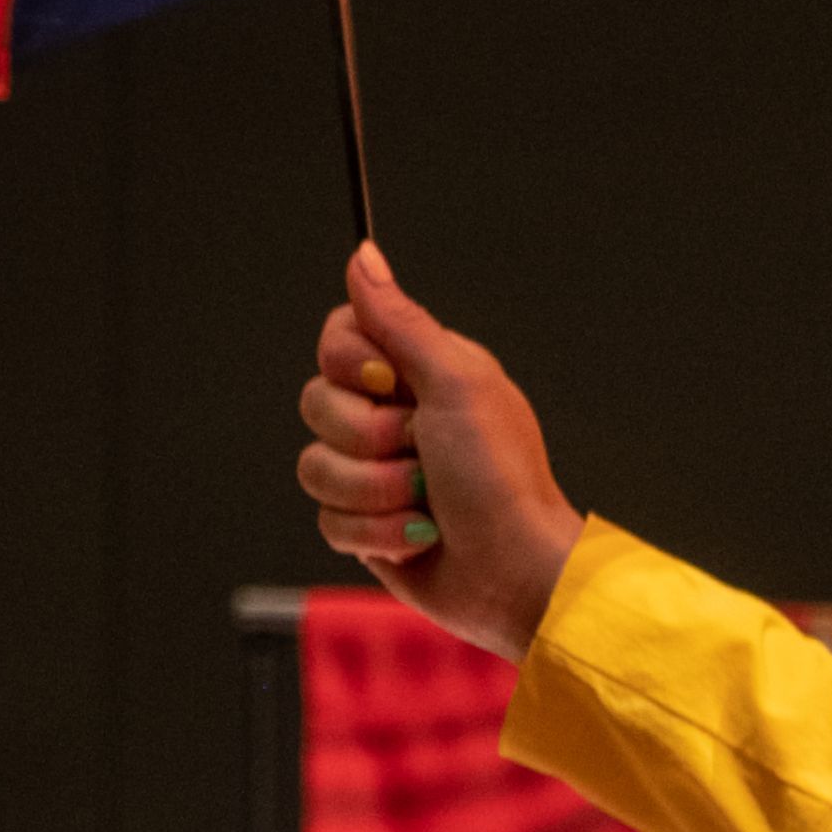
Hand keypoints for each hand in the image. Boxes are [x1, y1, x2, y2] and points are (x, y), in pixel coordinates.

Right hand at [296, 244, 582, 658]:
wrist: (516, 575)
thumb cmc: (503, 481)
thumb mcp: (455, 383)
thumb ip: (400, 321)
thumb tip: (364, 256)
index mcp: (417, 372)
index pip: (338, 339)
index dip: (351, 365)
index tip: (391, 386)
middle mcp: (392, 417)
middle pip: (316, 403)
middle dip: (369, 439)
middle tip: (423, 453)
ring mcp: (376, 473)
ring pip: (316, 467)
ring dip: (375, 493)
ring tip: (426, 504)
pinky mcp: (366, 525)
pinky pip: (328, 519)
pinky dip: (376, 533)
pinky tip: (418, 537)